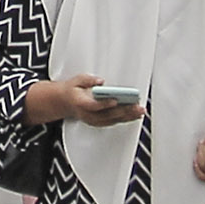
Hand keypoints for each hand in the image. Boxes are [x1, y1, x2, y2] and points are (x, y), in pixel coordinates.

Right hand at [24, 75, 138, 127]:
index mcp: (81, 103)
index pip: (94, 106)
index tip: (115, 100)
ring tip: (139, 111)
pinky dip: (125, 119)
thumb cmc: (72, 91)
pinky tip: (134, 115)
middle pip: (107, 115)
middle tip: (135, 106)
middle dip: (123, 111)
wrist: (64, 102)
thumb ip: (88, 80)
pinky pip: (114, 122)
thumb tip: (100, 81)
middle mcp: (88, 115)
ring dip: (127, 116)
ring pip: (112, 120)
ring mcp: (94, 120)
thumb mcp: (76, 80)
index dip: (105, 104)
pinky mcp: (99, 122)